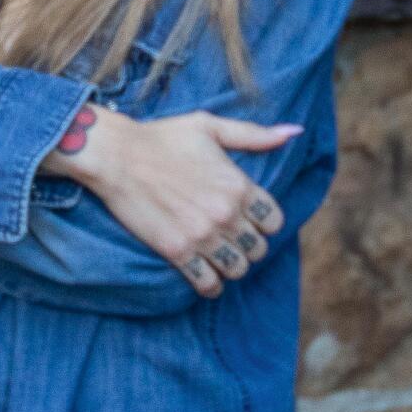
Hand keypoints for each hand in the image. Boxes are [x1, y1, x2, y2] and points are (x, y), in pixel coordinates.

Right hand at [46, 107, 298, 296]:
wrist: (117, 156)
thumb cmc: (163, 137)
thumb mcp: (211, 126)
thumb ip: (253, 135)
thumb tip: (293, 133)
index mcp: (239, 185)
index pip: (275, 221)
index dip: (266, 223)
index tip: (253, 222)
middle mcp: (227, 214)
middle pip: (258, 248)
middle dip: (250, 246)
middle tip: (236, 241)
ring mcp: (203, 235)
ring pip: (237, 269)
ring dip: (233, 267)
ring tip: (223, 260)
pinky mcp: (177, 251)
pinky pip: (207, 282)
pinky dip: (211, 285)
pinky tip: (208, 279)